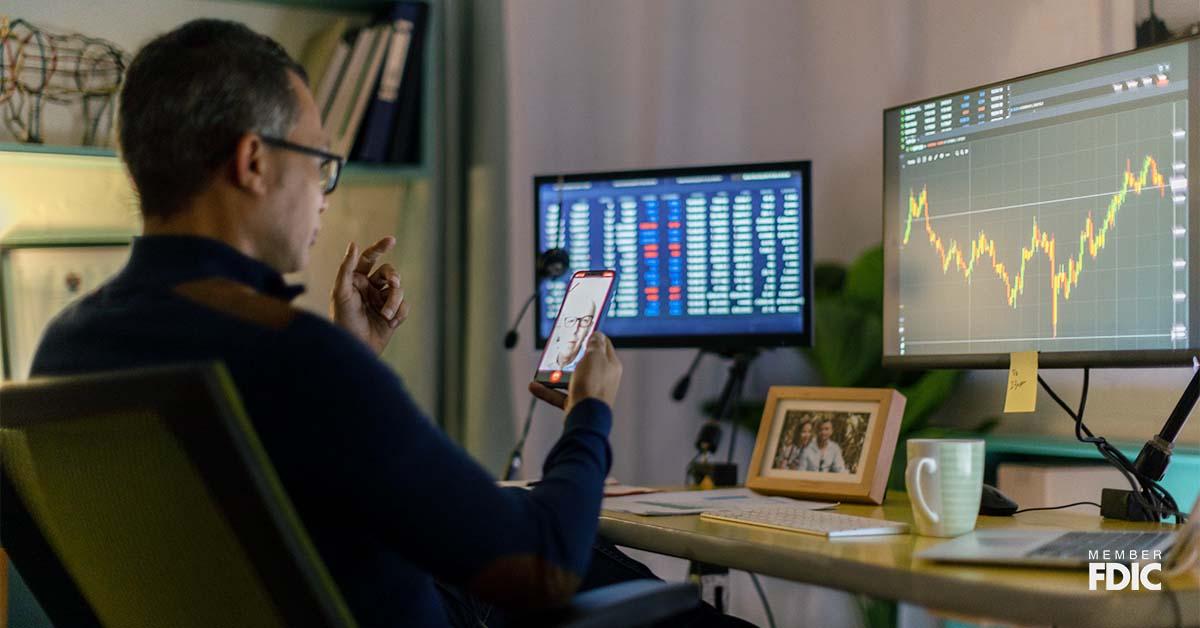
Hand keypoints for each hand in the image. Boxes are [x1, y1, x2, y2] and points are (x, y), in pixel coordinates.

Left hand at [332, 237, 409, 354]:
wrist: (354, 348)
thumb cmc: (342, 320)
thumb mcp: (340, 292)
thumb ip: (346, 268)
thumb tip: (354, 244)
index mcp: (356, 280)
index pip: (369, 258)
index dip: (380, 247)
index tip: (391, 240)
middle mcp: (370, 288)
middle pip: (389, 272)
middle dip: (393, 277)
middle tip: (394, 283)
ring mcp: (382, 301)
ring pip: (398, 290)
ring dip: (394, 301)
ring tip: (386, 314)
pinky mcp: (392, 315)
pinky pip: (404, 306)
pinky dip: (400, 313)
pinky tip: (391, 322)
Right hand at [529, 332, 621, 413]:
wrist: (585, 417)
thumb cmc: (592, 385)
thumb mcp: (594, 356)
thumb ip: (595, 343)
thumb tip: (597, 335)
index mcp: (611, 365)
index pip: (604, 345)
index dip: (592, 337)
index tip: (580, 331)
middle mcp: (602, 379)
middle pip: (584, 362)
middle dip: (569, 356)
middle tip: (558, 350)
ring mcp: (589, 392)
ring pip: (570, 378)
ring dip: (554, 374)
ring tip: (542, 370)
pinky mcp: (576, 403)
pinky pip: (559, 394)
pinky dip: (547, 390)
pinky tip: (534, 385)